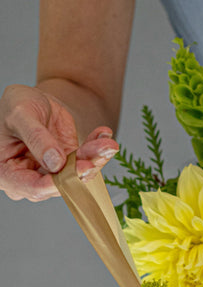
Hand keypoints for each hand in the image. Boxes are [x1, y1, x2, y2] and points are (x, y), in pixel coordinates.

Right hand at [0, 84, 118, 201]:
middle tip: (105, 150)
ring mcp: (50, 173)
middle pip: (61, 182)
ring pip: (78, 173)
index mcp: (6, 172)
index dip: (59, 182)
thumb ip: (36, 138)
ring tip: (109, 143)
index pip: (34, 187)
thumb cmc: (16, 105)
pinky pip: (86, 161)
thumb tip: (54, 163)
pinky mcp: (67, 165)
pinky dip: (97, 148)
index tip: (82, 168)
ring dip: (96, 157)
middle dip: (85, 166)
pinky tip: (104, 134)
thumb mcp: (20, 115)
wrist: (32, 100)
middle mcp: (29, 178)